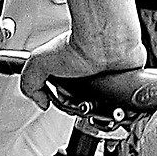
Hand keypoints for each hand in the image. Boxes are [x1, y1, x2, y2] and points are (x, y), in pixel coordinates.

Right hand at [19, 28, 145, 111]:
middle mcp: (90, 78)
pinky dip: (123, 111)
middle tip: (85, 101)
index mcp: (71, 74)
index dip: (67, 106)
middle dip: (85, 110)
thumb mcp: (39, 62)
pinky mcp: (127, 85)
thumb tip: (43, 103)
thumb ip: (30, 84)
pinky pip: (126, 107)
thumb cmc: (78, 46)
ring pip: (106, 111)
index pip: (67, 102)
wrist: (104, 41)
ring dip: (105, 114)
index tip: (68, 101)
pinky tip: (117, 106)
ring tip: (102, 104)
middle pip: (86, 108)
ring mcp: (108, 82)